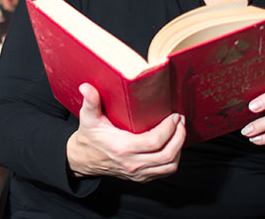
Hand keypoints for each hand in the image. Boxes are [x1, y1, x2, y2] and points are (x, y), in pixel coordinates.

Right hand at [66, 83, 185, 182]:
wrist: (83, 159)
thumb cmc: (89, 137)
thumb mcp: (88, 118)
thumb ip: (90, 102)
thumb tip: (86, 87)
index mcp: (123, 148)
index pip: (155, 141)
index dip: (169, 128)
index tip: (174, 115)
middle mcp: (132, 163)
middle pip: (167, 155)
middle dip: (179, 136)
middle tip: (180, 121)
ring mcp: (138, 173)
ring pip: (169, 165)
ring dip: (179, 148)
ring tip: (179, 131)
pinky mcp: (141, 177)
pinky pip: (165, 171)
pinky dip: (173, 159)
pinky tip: (173, 144)